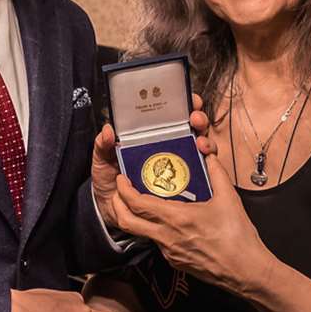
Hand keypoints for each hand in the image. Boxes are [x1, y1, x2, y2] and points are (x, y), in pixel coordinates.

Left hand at [92, 93, 215, 228]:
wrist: (112, 211)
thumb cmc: (109, 181)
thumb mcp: (103, 160)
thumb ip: (103, 146)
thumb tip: (108, 131)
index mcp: (152, 138)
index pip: (174, 116)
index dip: (185, 105)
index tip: (190, 100)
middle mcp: (170, 150)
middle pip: (193, 130)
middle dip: (200, 120)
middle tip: (196, 120)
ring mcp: (179, 168)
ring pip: (201, 151)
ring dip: (206, 143)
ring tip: (201, 144)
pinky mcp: (184, 188)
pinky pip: (201, 178)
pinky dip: (208, 171)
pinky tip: (205, 165)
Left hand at [112, 155, 273, 296]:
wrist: (246, 272)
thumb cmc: (238, 237)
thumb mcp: (228, 198)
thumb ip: (216, 171)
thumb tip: (209, 154)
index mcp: (176, 218)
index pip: (137, 204)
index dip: (124, 190)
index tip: (121, 178)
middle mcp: (166, 237)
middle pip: (126, 222)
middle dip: (116, 204)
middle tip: (119, 191)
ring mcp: (169, 252)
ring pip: (140, 233)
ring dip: (134, 217)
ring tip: (140, 202)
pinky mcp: (175, 262)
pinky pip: (156, 242)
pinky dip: (153, 229)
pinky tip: (164, 220)